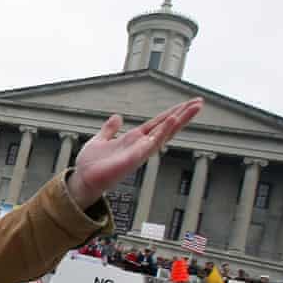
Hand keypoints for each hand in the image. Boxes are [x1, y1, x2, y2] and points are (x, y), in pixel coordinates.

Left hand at [66, 98, 202, 208]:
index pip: (158, 123)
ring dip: (178, 121)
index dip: (172, 113)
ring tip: (192, 108)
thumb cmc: (91, 164)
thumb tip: (117, 117)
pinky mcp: (134, 158)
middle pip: (167, 127)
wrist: (82, 179)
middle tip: (199, 102)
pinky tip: (172, 121)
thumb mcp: (100, 140)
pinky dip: (163, 132)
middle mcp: (140, 145)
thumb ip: (110, 129)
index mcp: (134, 139)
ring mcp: (139, 152)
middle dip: (183, 115)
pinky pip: (152, 143)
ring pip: (164, 134)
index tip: (187, 103)